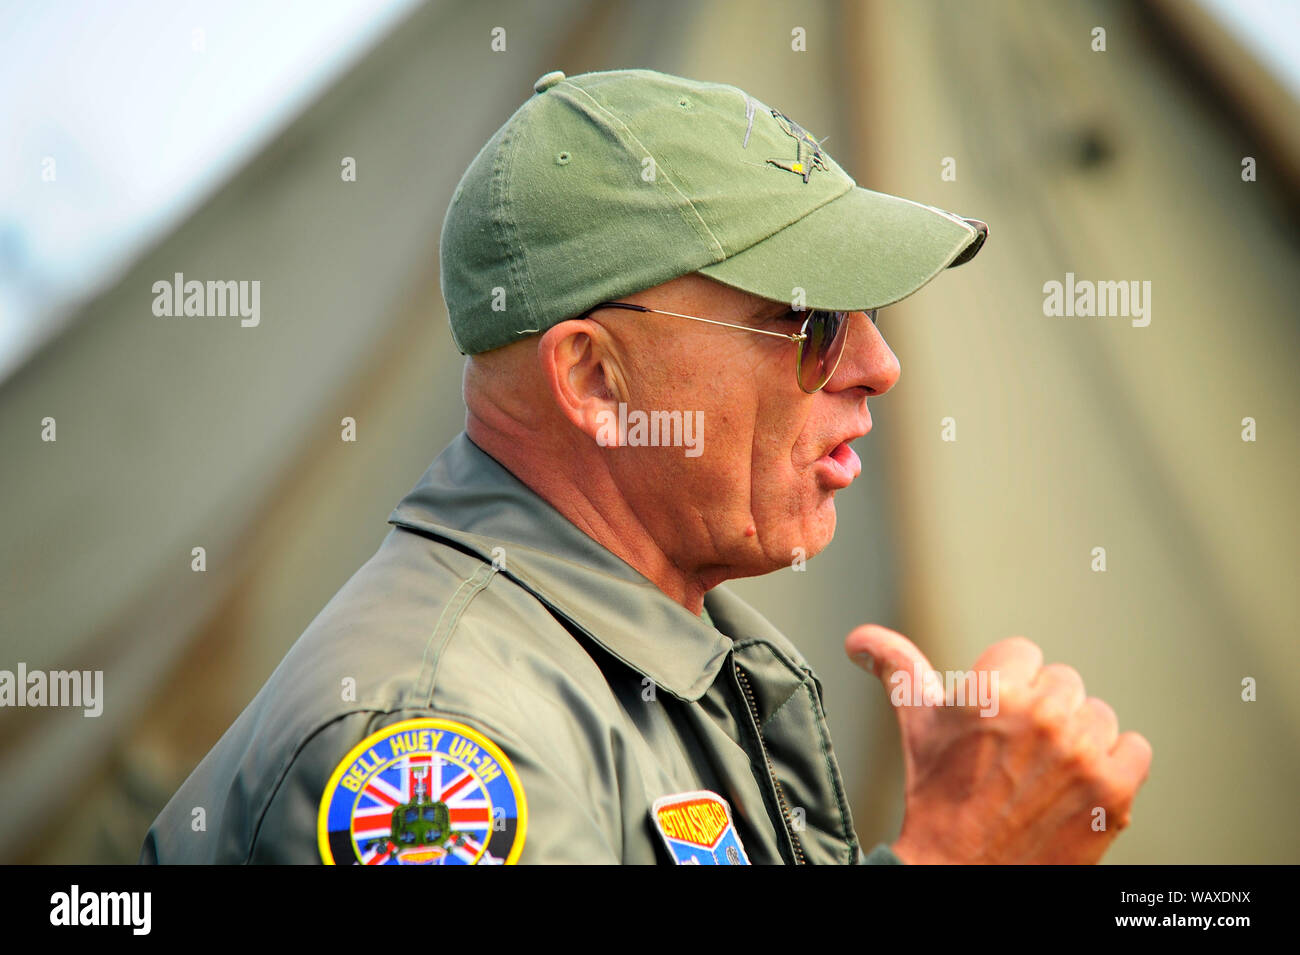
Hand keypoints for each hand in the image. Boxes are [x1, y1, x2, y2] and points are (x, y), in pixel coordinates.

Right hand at [846, 624, 1151, 863]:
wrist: (961, 873)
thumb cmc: (935, 796)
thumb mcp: (915, 725)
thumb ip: (896, 668)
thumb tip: (858, 639)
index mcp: (993, 692)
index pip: (1023, 652)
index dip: (1006, 685)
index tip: (993, 720)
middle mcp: (1042, 716)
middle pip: (1062, 682)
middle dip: (1040, 712)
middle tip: (1014, 752)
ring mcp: (1082, 754)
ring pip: (1098, 714)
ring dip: (1078, 738)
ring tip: (1042, 771)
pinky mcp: (1112, 791)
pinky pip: (1134, 748)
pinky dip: (1114, 765)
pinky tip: (1078, 783)